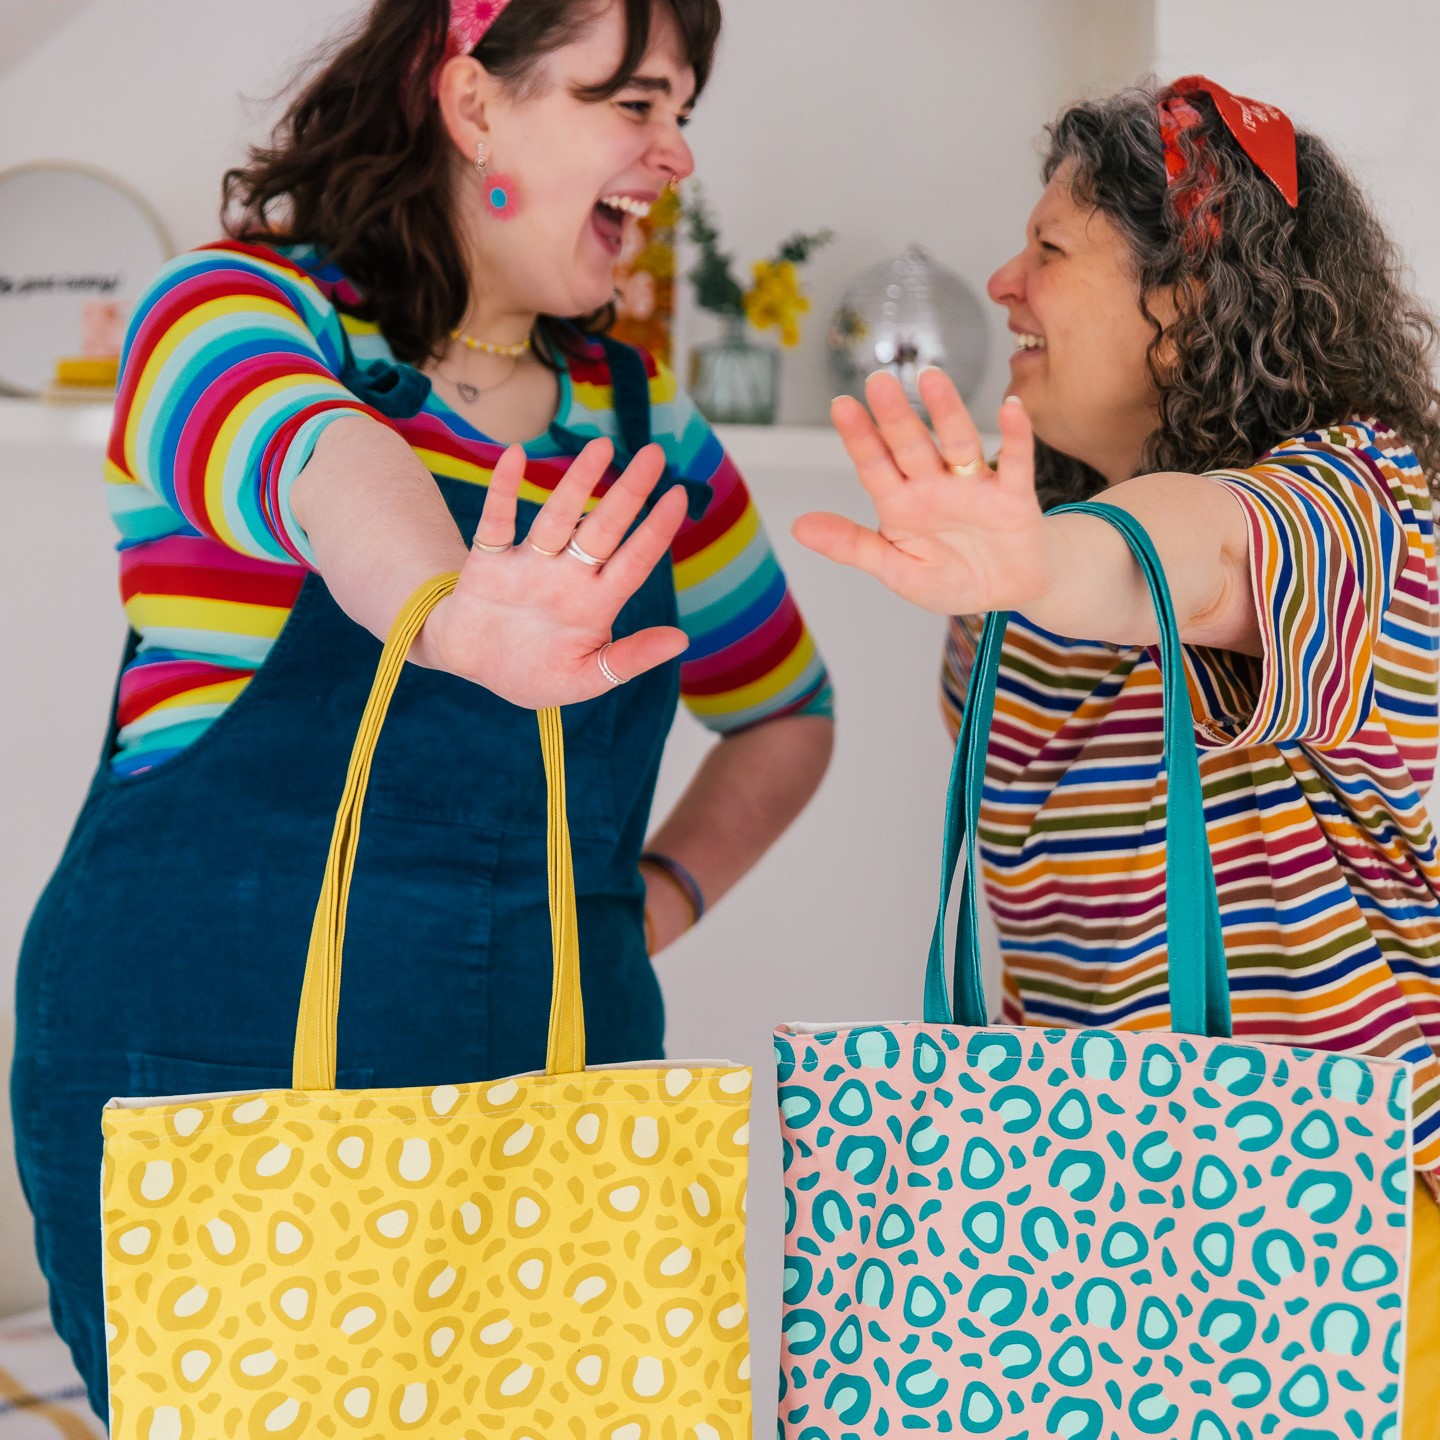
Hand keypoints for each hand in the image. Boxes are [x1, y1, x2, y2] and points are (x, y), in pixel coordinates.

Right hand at [420, 439, 688, 706]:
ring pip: (557, 518)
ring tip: (600, 446)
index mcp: (595, 605)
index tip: (679, 495)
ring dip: (577, 484)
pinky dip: (503, 491)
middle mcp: (567, 576)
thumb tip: (682, 640)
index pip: (634, 562)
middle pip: (602, 529)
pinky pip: (496, 522)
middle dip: (628, 493)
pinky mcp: (488, 563)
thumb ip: (628, 660)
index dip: (655, 531)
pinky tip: (514, 456)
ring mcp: (528, 565)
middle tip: (654, 453)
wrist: (474, 667)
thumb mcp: (585, 680)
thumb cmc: (535, 674)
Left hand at [794, 369, 1052, 616]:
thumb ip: (852, 547)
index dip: (859, 438)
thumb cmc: (948, 578)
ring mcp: (973, 486)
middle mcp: (934, 486)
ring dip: (946, 412)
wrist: (1006, 592)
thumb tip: (798, 527)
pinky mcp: (1013, 496)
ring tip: (930, 379)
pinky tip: (1010, 409)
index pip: (874, 465)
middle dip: (895, 416)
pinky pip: (1015, 462)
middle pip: (911, 445)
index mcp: (900, 504)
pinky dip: (1015, 436)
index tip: (841, 406)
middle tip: (879, 381)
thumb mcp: (896, 570)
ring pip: (958, 443)